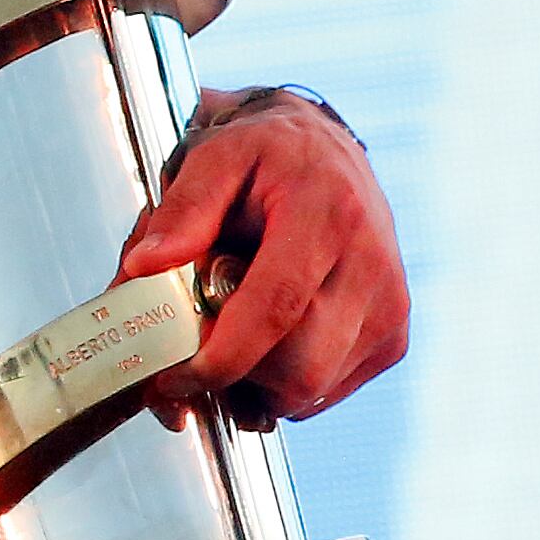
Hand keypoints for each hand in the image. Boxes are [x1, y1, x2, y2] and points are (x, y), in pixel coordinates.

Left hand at [109, 90, 409, 429]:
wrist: (325, 150)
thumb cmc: (268, 155)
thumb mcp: (215, 158)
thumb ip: (180, 212)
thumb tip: (145, 266)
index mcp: (327, 214)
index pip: (276, 308)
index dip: (221, 357)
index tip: (175, 376)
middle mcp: (370, 263)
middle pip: (298, 368)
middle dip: (236, 377)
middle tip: (195, 355)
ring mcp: (389, 305)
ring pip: (312, 388)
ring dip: (259, 382)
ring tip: (233, 335)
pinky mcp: (394, 335)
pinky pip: (329, 388)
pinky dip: (287, 382)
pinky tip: (268, 340)